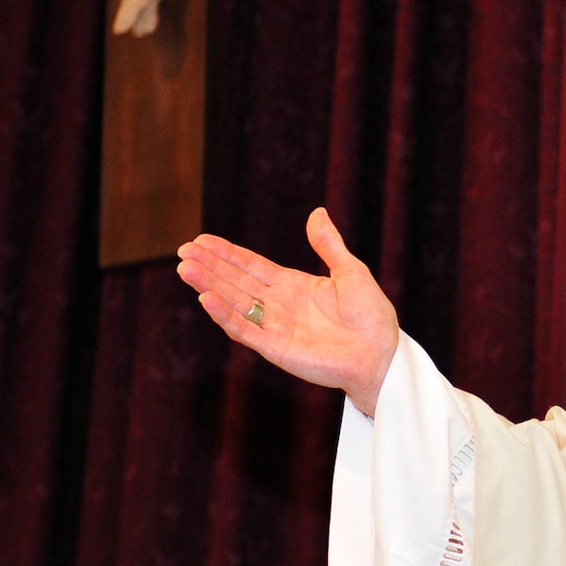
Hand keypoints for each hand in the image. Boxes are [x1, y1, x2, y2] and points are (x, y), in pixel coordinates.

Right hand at [179, 208, 398, 415]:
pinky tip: (207, 298)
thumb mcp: (350, 271)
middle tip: (183, 251)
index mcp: (293, 286)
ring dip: (210, 286)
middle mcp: (279, 306)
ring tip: (186, 269)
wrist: (382, 353)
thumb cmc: (372, 316)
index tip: (201, 240)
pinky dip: (225, 315)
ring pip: (234, 303)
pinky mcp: (276, 348)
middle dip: (210, 267)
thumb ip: (328, 244)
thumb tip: (317, 213)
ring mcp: (275, 327)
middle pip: (236, 282)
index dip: (226, 254)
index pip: (251, 266)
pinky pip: (245, 330)